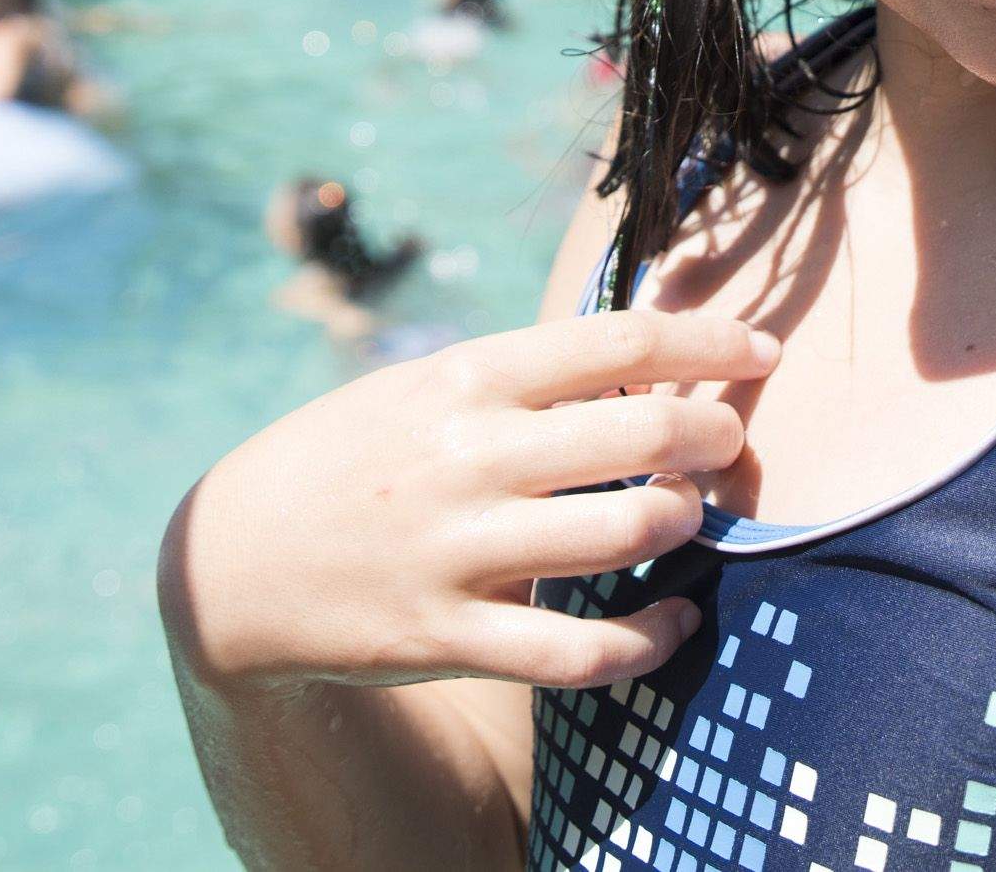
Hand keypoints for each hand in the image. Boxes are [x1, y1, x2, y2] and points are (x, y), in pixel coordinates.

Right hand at [161, 308, 772, 695]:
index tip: (762, 352)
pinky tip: (676, 621)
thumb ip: (527, 374)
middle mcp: (468, 458)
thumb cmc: (354, 457)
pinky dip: (651, 639)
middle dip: (713, 438)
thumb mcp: (425, 386)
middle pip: (642, 438)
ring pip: (625, 537)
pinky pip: (582, 651)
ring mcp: (459, 551)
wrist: (234, 560)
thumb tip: (653, 349)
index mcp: (466, 379)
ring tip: (686, 516)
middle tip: (728, 444)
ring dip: (684, 523)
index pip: (618, 343)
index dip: (709, 344)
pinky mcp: (450, 637)